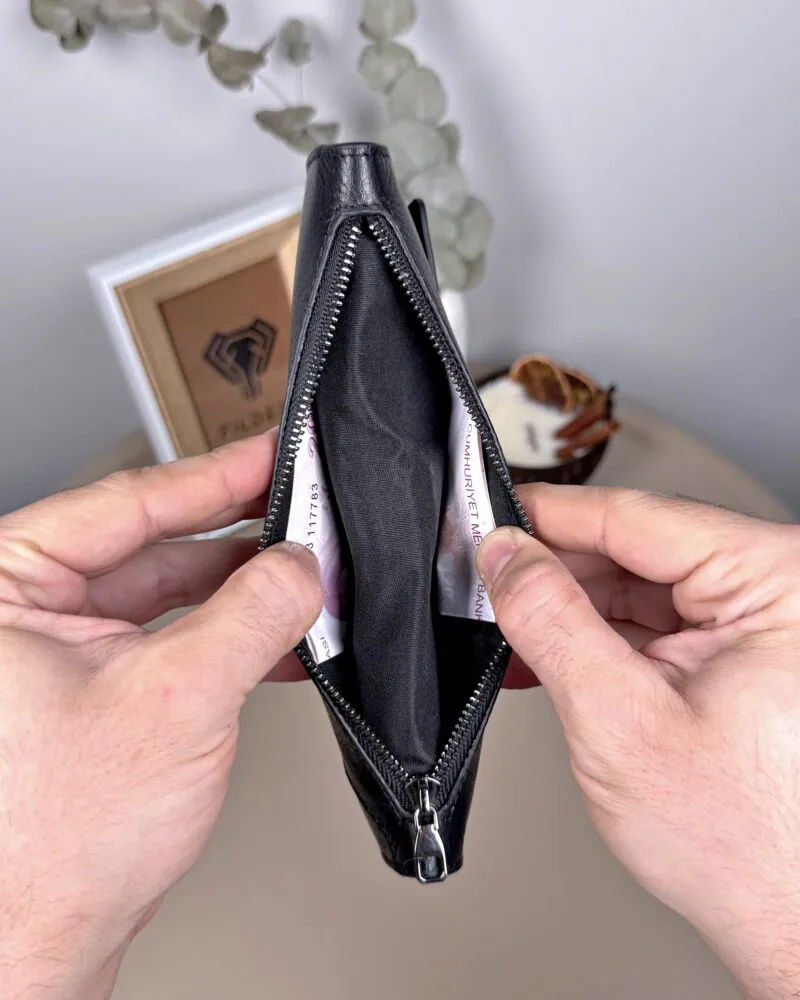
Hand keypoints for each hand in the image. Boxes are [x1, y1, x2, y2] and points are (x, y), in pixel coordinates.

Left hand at [0, 432, 321, 999]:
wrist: (38, 947)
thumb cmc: (49, 845)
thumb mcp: (175, 698)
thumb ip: (250, 615)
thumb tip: (298, 565)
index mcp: (6, 586)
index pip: (127, 502)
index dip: (216, 475)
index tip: (270, 455)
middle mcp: (23, 614)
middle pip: (153, 545)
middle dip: (239, 543)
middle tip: (302, 522)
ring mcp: (57, 656)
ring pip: (169, 596)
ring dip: (240, 596)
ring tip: (303, 588)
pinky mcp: (92, 694)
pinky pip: (171, 643)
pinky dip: (227, 640)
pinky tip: (277, 642)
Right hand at [478, 487, 799, 999]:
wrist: (790, 921)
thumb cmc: (748, 844)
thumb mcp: (620, 719)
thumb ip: (552, 621)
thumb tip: (506, 558)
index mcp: (778, 582)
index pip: (637, 516)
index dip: (550, 517)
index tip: (493, 521)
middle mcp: (780, 591)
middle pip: (638, 545)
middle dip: (558, 570)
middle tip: (492, 586)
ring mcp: (764, 621)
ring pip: (642, 581)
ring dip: (576, 608)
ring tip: (520, 637)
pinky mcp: (745, 650)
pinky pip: (659, 618)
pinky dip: (603, 636)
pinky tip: (560, 656)